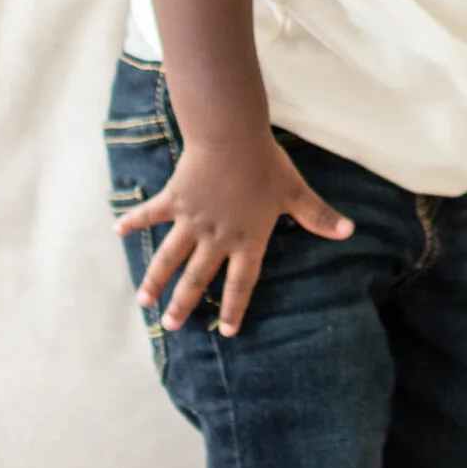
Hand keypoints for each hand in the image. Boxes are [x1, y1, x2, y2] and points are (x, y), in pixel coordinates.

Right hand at [119, 132, 349, 338]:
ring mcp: (191, 221)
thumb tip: (350, 231)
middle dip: (184, 305)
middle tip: (170, 325)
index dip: (235, 308)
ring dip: (155, 280)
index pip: (241, 283)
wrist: (231, 138)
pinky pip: (150, 215)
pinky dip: (133, 221)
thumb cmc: (266, 165)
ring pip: (169, 258)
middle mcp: (216, 238)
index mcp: (246, 241)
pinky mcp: (174, 200)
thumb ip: (318, 216)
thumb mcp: (295, 192)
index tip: (228, 330)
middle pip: (198, 279)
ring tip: (143, 301)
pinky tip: (116, 230)